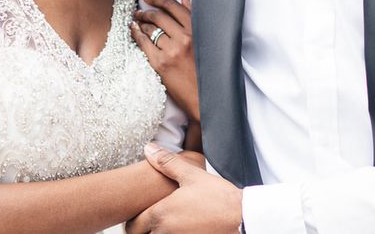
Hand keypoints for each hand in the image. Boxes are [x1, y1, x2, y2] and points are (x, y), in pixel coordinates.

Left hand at [126, 143, 241, 233]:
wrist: (242, 219)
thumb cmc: (218, 197)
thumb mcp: (192, 175)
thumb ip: (167, 162)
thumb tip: (149, 149)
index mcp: (161, 214)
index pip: (133, 226)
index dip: (133, 221)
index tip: (138, 216)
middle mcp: (165, 233)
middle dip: (143, 231)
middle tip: (149, 223)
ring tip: (166, 225)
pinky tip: (180, 230)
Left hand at [131, 0, 199, 122]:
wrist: (204, 96)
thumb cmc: (205, 68)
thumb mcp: (205, 38)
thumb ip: (193, 16)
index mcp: (196, 29)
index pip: (173, 6)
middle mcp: (184, 37)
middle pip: (159, 16)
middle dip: (146, 11)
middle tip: (139, 12)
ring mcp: (171, 50)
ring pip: (150, 28)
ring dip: (140, 22)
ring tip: (136, 21)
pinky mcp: (160, 64)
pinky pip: (143, 43)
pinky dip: (135, 33)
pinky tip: (132, 30)